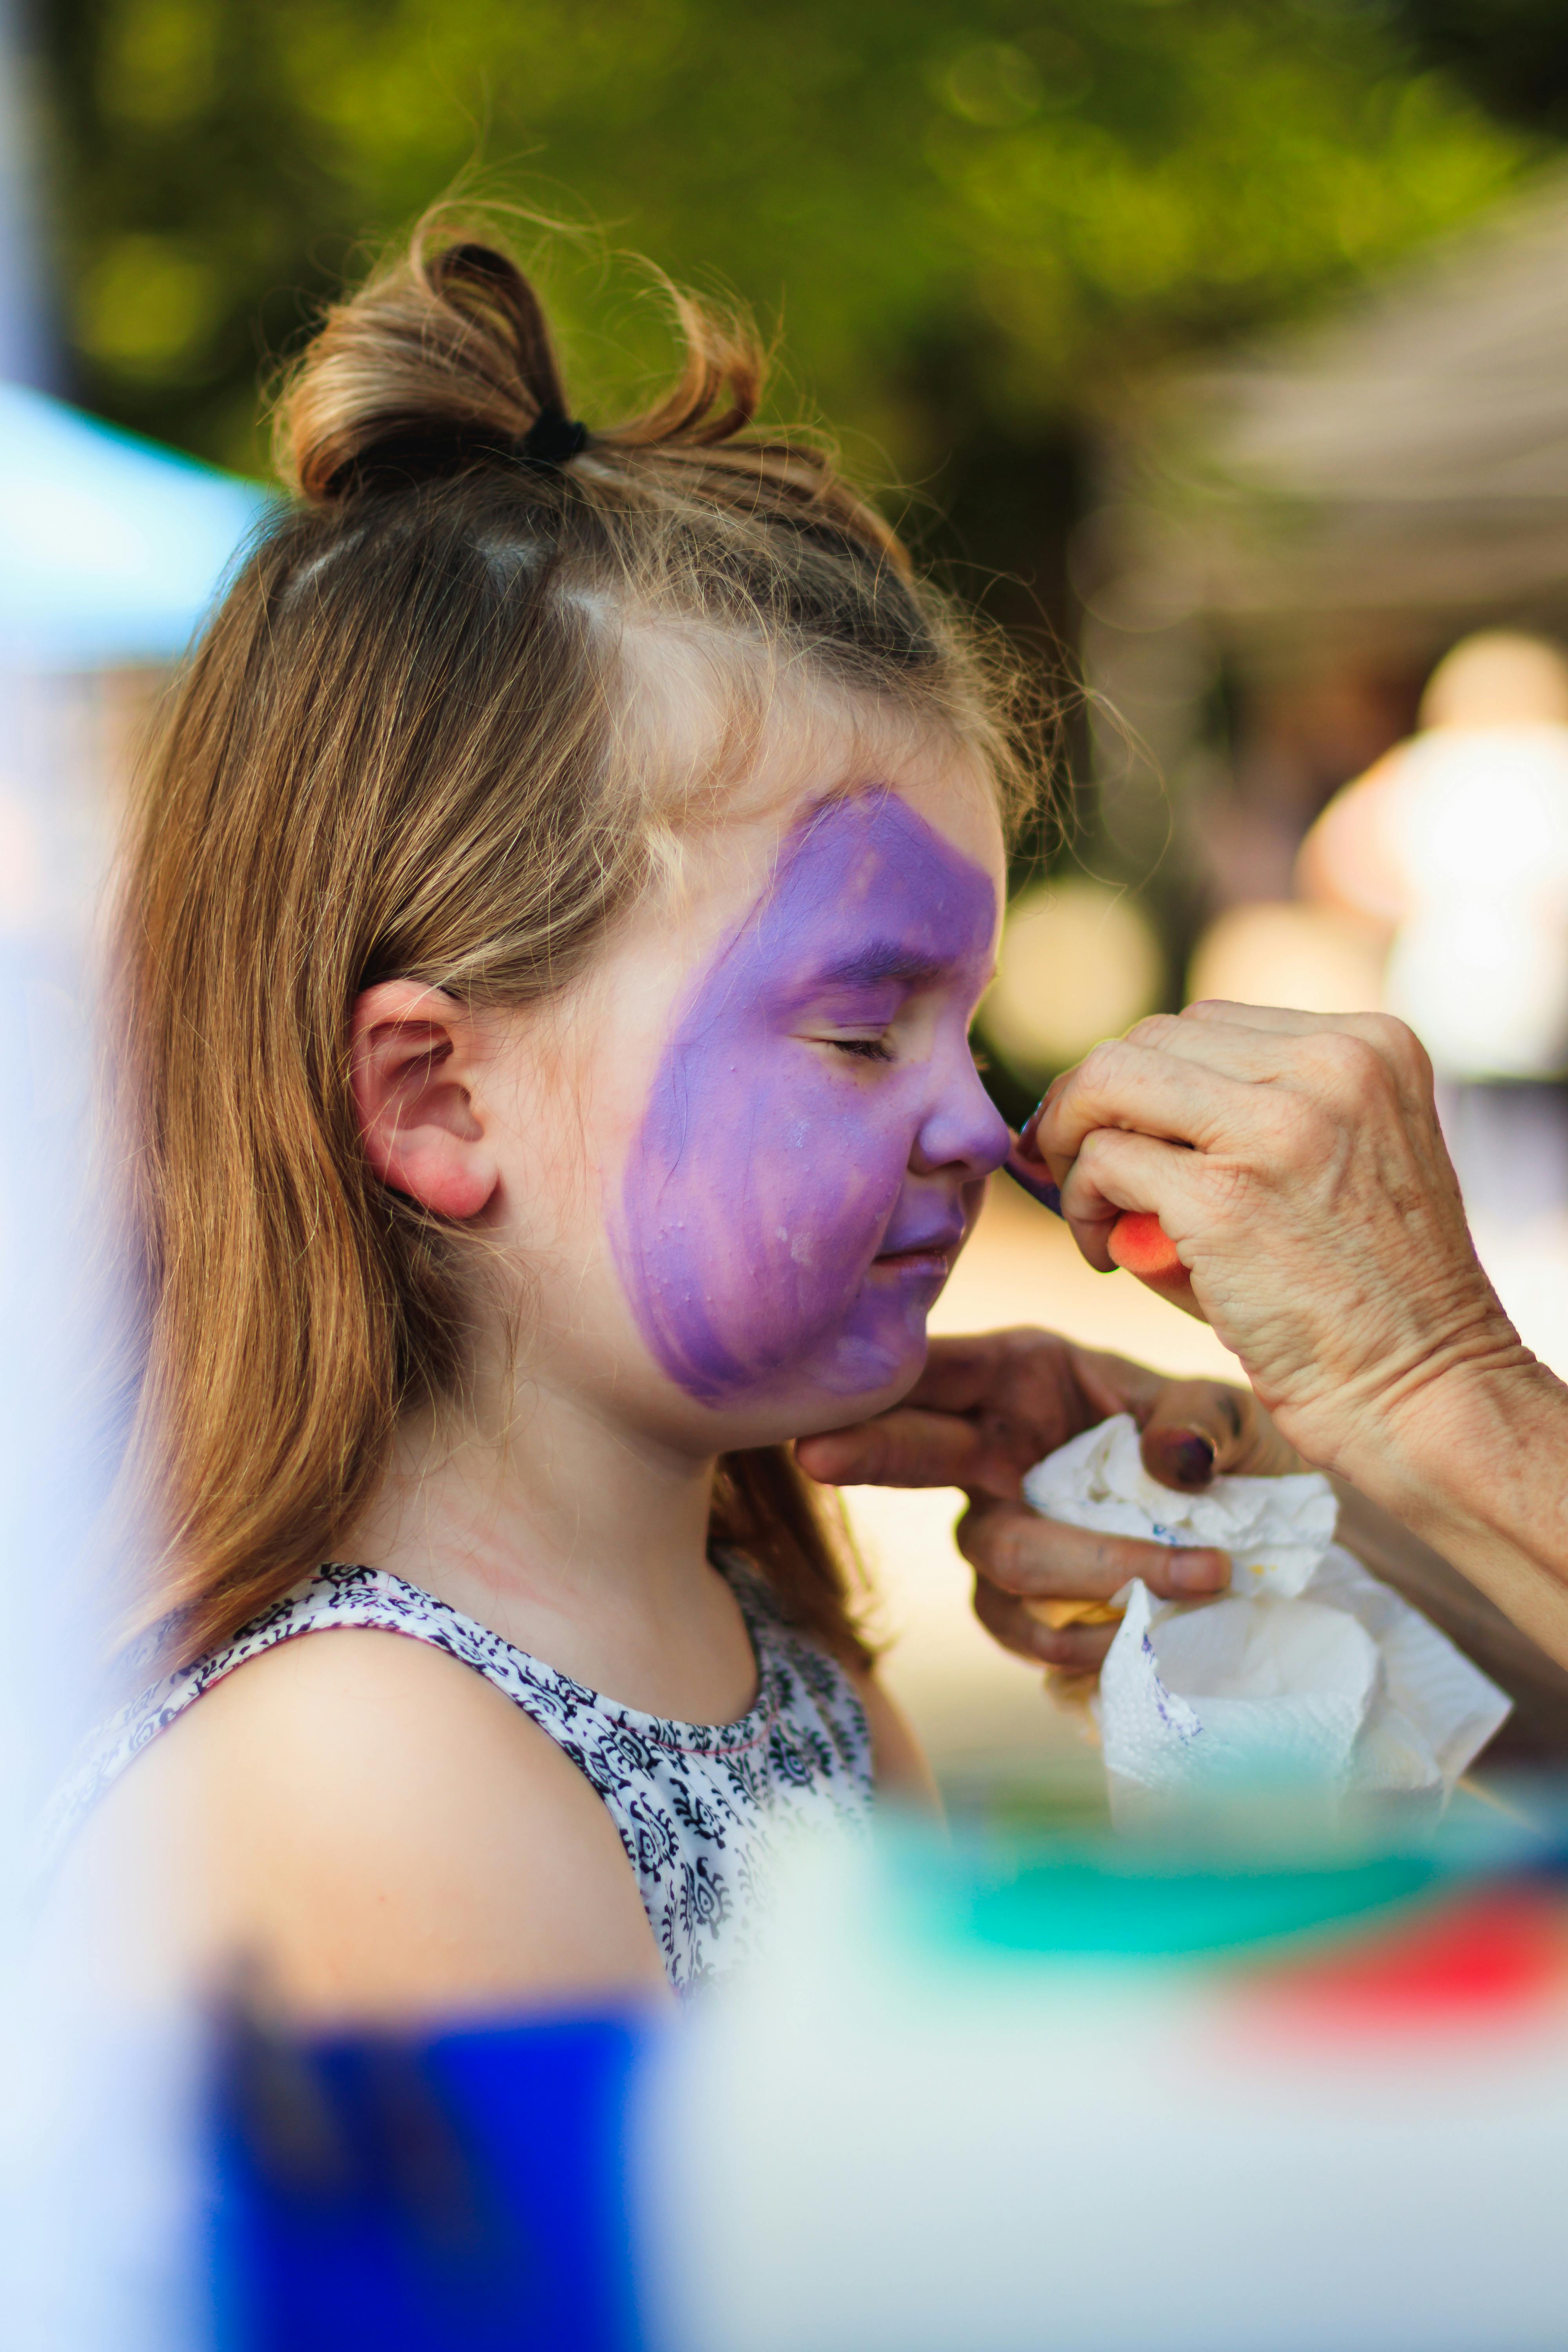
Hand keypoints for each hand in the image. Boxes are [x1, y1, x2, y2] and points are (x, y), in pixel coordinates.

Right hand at [796, 1328, 1295, 1673]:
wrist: (1258, 1523)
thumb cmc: (1225, 1444)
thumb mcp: (1228, 1409)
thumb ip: (1199, 1421)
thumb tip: (1173, 1464)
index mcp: (1021, 1374)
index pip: (940, 1369)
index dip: (891, 1377)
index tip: (848, 1379)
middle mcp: (990, 1441)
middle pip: (913, 1450)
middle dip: (864, 1450)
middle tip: (813, 1454)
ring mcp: (998, 1519)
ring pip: (998, 1553)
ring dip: (1088, 1574)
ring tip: (1194, 1580)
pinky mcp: (1020, 1591)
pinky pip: (1015, 1621)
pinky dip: (1074, 1634)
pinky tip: (1138, 1631)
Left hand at [1024, 1003, 1535, 1486]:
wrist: (1425, 1391)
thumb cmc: (1369, 1297)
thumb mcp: (1338, 1162)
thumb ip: (1250, 1116)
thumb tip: (1104, 1109)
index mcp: (1370, 1045)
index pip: (1208, 1026)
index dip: (1145, 1080)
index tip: (1120, 1131)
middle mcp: (1332, 1065)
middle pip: (1152, 1040)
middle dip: (1098, 1102)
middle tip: (1087, 1174)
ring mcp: (1278, 1126)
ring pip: (1110, 1079)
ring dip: (1075, 1142)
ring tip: (1095, 1213)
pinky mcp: (1224, 1198)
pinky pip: (1103, 1162)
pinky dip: (1082, 1204)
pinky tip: (1106, 1254)